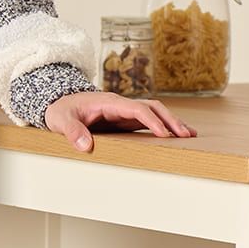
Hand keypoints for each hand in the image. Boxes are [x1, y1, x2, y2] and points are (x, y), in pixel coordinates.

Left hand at [43, 91, 196, 152]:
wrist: (58, 103)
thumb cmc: (60, 110)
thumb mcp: (61, 119)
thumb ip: (71, 131)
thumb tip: (85, 145)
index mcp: (108, 102)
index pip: (136, 109)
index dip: (151, 120)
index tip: (164, 134)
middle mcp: (120, 104)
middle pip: (151, 107)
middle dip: (170, 119)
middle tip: (186, 135)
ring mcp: (123, 111)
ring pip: (153, 112)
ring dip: (171, 122)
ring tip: (190, 135)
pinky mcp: (123, 119)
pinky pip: (147, 121)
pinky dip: (162, 127)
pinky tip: (174, 136)